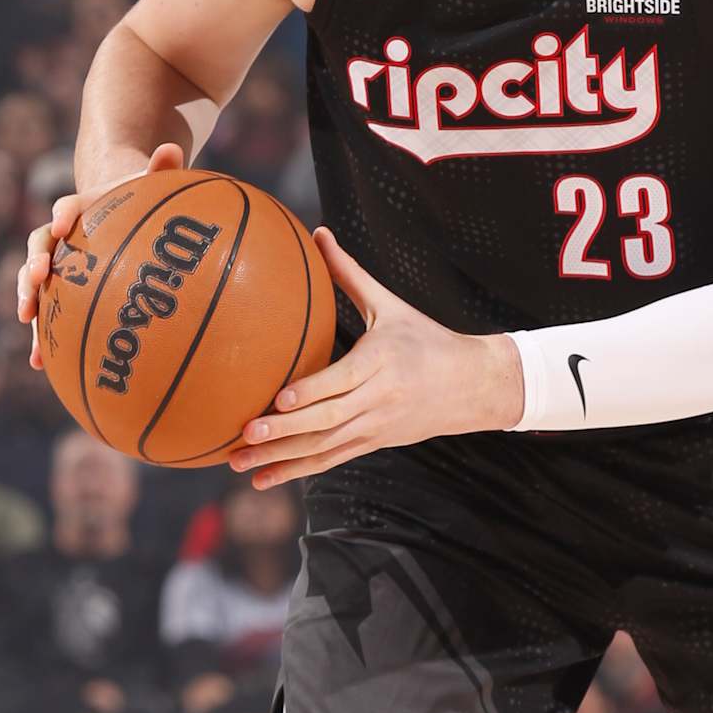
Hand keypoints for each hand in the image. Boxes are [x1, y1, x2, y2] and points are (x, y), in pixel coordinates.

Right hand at [17, 140, 185, 359]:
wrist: (118, 214)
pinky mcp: (60, 291)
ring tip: (27, 320)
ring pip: (36, 282)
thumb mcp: (150, 185)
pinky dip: (42, 337)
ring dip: (29, 299)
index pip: (67, 208)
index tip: (63, 225)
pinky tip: (38, 365)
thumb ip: (159, 169)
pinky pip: (48, 314)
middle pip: (39, 246)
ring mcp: (57, 265)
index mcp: (80, 210)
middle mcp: (61, 237)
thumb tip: (173, 148)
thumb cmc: (138, 201)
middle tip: (35, 277)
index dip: (63, 214)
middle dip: (32, 263)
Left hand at [226, 231, 523, 486]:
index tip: (279, 396)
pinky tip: (263, 479)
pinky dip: (296, 471)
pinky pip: (330, 460)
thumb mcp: (391, 306)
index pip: (343, 380)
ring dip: (281, 458)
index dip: (312, 392)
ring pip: (324, 447)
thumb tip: (318, 233)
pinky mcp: (372, 444)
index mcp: (382, 362)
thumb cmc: (427, 339)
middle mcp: (378, 400)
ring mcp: (375, 427)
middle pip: (329, 420)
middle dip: (285, 430)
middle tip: (246, 433)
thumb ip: (350, 274)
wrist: (473, 386)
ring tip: (240, 462)